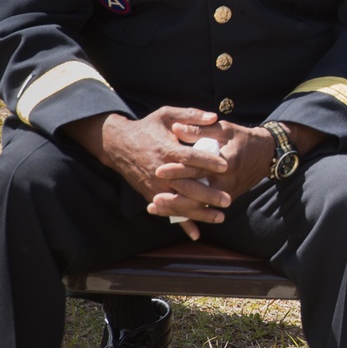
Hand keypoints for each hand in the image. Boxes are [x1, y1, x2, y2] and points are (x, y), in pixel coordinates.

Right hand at [65, 107, 226, 240]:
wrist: (118, 145)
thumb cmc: (147, 128)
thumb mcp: (167, 114)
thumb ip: (191, 115)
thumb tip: (215, 116)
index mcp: (166, 150)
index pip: (190, 157)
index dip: (207, 161)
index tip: (225, 165)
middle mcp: (160, 171)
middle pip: (187, 185)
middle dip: (208, 194)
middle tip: (228, 199)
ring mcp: (155, 186)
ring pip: (180, 202)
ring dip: (200, 212)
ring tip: (220, 217)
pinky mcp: (151, 195)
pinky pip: (169, 211)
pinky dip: (181, 223)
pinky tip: (195, 233)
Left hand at [147, 120, 274, 235]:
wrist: (266, 155)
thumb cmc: (242, 139)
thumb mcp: (224, 129)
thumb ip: (200, 129)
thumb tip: (176, 128)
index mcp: (227, 162)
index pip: (199, 169)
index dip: (178, 170)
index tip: (159, 170)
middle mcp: (227, 182)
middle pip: (197, 192)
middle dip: (174, 194)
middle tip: (154, 195)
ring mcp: (228, 194)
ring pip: (199, 206)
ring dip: (176, 207)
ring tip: (155, 205)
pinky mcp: (226, 200)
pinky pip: (203, 209)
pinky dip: (185, 213)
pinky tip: (167, 212)